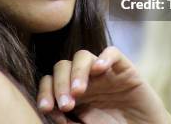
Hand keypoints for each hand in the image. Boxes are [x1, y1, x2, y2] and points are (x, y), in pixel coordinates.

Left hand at [36, 46, 170, 123]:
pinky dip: (105, 57)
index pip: (50, 82)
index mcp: (71, 93)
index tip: (46, 108)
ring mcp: (104, 73)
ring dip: (77, 72)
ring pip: (82, 56)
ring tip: (78, 92)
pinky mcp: (125, 70)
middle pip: (62, 66)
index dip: (45, 92)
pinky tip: (99, 70)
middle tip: (65, 105)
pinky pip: (113, 53)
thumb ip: (67, 122)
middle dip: (59, 84)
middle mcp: (85, 79)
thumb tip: (49, 110)